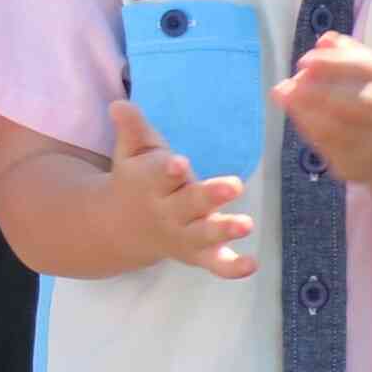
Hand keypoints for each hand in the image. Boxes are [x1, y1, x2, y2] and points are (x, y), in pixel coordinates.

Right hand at [106, 101, 253, 278]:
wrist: (120, 228)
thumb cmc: (136, 179)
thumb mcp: (130, 152)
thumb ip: (132, 129)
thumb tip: (119, 104)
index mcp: (149, 183)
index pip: (158, 174)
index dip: (168, 170)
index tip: (179, 164)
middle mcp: (166, 211)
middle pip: (188, 204)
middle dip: (209, 196)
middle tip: (234, 186)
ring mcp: (183, 234)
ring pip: (204, 234)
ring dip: (224, 229)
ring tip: (246, 224)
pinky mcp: (198, 253)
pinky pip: (215, 263)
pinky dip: (231, 267)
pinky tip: (251, 265)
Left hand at [271, 34, 371, 188]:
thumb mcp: (367, 68)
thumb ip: (346, 53)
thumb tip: (325, 40)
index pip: (371, 68)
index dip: (336, 64)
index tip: (304, 60)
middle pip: (365, 102)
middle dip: (324, 91)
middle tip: (293, 82)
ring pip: (344, 129)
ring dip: (308, 110)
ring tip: (284, 92)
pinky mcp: (360, 165)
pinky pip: (330, 147)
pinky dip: (308, 127)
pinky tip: (293, 110)